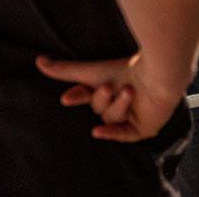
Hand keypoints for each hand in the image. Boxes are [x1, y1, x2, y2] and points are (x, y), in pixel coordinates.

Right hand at [35, 53, 180, 142]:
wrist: (160, 74)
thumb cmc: (127, 68)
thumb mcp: (91, 71)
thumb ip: (64, 70)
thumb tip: (39, 61)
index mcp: (109, 86)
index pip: (86, 96)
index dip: (77, 96)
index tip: (67, 97)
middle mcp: (120, 100)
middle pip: (99, 108)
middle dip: (102, 98)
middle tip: (110, 87)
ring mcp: (132, 115)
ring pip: (112, 118)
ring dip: (118, 106)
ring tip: (130, 92)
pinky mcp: (144, 128)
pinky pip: (124, 136)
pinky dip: (113, 133)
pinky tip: (99, 132)